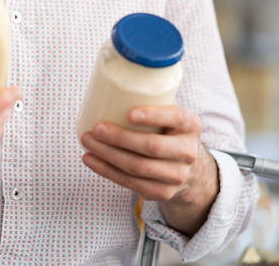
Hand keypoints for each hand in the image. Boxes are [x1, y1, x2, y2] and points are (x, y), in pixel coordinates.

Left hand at [80, 105, 218, 235]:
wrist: (190, 170)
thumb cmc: (169, 133)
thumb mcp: (171, 116)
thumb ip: (152, 101)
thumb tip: (110, 85)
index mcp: (191, 125)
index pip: (176, 118)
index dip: (153, 116)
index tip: (129, 114)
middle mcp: (188, 152)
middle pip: (151, 146)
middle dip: (120, 138)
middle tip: (96, 128)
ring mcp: (177, 175)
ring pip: (137, 167)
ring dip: (107, 155)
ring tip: (87, 142)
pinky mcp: (162, 192)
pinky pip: (130, 183)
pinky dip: (107, 171)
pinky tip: (91, 159)